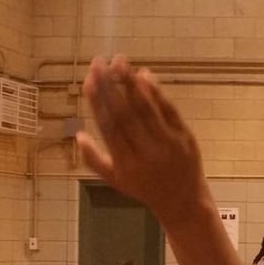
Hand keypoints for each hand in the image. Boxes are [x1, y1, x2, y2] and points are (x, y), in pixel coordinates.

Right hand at [76, 56, 209, 226]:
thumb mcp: (115, 180)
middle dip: (111, 85)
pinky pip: (169, 111)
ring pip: (147, 108)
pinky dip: (157, 93)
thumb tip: (77, 134)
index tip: (89, 79)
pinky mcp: (185, 137)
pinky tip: (145, 76)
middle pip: (125, 113)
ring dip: (132, 83)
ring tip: (120, 62)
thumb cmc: (145, 188)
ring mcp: (167, 143)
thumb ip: (93, 158)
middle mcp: (146, 151)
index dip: (97, 100)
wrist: (183, 202)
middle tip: (100, 62)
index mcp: (125, 161)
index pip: (107, 125)